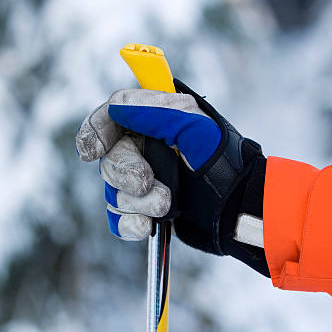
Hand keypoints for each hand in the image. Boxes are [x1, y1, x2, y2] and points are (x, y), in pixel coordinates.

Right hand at [76, 80, 268, 275]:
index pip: (111, 117)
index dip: (95, 131)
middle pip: (109, 158)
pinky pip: (120, 219)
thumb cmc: (222, 161)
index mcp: (154, 120)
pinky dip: (130, 224)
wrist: (237, 207)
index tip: (93, 149)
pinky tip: (147, 226)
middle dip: (126, 173)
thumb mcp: (196, 127)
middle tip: (148, 182)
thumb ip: (157, 111)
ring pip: (113, 191)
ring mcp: (145, 180)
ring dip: (138, 201)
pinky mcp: (147, 210)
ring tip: (167, 204)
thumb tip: (117, 105)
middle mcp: (146, 148)